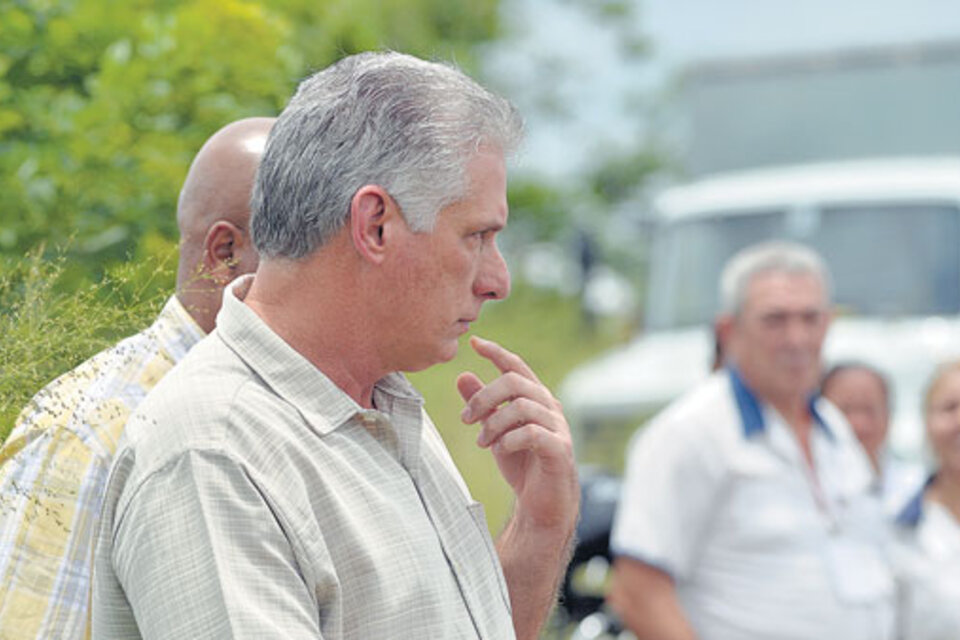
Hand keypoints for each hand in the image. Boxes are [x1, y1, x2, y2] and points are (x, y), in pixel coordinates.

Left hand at [457, 336, 577, 530]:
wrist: (541, 504)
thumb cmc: (522, 464)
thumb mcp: (494, 430)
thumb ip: (482, 405)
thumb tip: (462, 375)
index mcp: (535, 399)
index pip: (516, 366)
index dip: (497, 352)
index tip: (474, 343)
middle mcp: (549, 407)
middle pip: (515, 382)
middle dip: (484, 397)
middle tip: (465, 418)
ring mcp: (558, 428)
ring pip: (522, 407)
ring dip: (493, 422)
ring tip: (481, 441)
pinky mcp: (559, 449)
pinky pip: (532, 433)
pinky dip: (509, 439)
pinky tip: (499, 449)